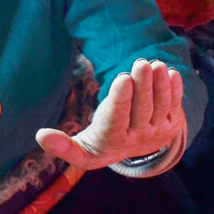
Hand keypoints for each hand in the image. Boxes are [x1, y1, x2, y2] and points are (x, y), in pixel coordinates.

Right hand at [35, 59, 186, 170]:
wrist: (130, 150)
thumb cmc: (99, 143)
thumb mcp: (81, 150)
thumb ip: (62, 145)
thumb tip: (39, 135)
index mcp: (112, 143)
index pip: (117, 120)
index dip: (120, 100)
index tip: (122, 78)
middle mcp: (137, 139)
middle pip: (141, 110)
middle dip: (143, 86)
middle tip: (140, 63)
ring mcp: (156, 132)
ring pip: (160, 106)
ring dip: (160, 85)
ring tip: (155, 64)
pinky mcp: (171, 125)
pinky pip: (174, 105)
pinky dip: (175, 89)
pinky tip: (171, 73)